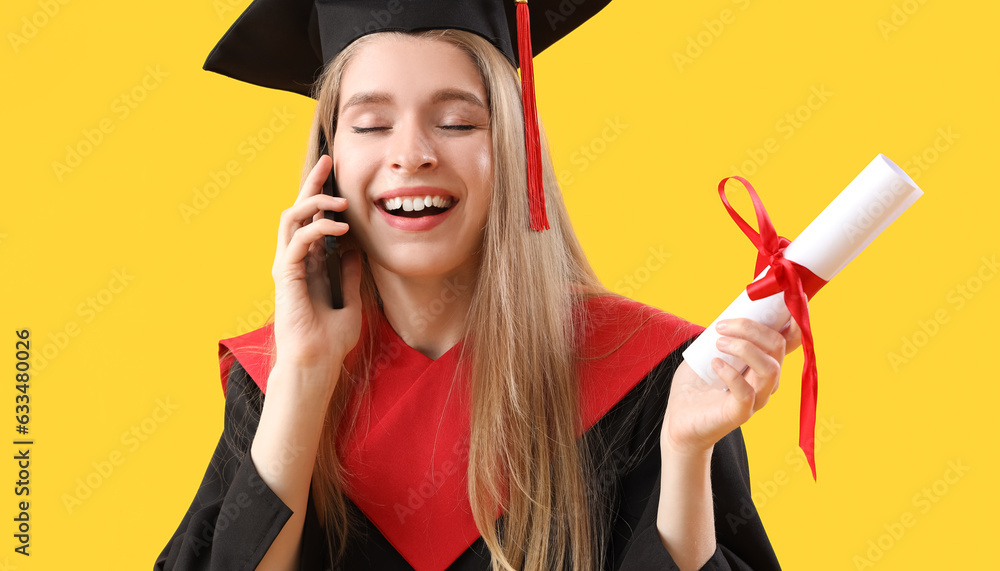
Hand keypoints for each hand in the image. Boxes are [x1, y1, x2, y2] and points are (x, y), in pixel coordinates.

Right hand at [271, 155, 362, 388]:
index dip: (322, 197)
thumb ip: (349, 275)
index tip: (337, 175)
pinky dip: (318, 227)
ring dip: (314, 201)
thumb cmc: (331, 341)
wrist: (317, 364)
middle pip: (298, 210)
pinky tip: (341, 228)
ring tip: (340, 199)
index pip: (312, 221)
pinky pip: (298, 239)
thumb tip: (355, 251)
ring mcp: (287, 265)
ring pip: (291, 218)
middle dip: (312, 183)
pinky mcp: (285, 274)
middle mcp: (295, 260)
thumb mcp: (350, 301)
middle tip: (328, 160)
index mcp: (309, 265)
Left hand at [661, 318, 802, 455]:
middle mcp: (767, 381)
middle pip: (778, 347)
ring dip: (744, 348)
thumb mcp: (709, 350)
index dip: (794, 318)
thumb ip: (724, 332)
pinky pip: (746, 392)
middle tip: (721, 326)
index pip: (789, 340)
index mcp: (763, 363)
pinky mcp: (740, 414)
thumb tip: (732, 310)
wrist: (679, 420)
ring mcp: (756, 399)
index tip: (786, 297)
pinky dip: (730, 373)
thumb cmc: (696, 385)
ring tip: (718, 344)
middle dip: (751, 328)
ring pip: (770, 369)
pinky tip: (714, 363)